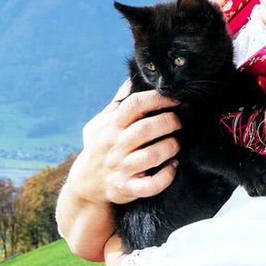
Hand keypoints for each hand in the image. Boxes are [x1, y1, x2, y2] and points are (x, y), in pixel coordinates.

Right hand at [78, 81, 180, 202]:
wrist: (86, 184)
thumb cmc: (100, 147)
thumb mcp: (102, 123)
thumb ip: (119, 102)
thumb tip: (132, 78)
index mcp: (111, 125)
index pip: (134, 105)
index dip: (157, 98)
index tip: (175, 99)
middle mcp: (115, 145)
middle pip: (146, 129)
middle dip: (169, 123)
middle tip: (179, 122)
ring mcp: (121, 167)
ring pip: (151, 156)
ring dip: (170, 148)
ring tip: (176, 144)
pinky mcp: (127, 188)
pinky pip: (151, 185)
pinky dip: (166, 176)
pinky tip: (173, 167)